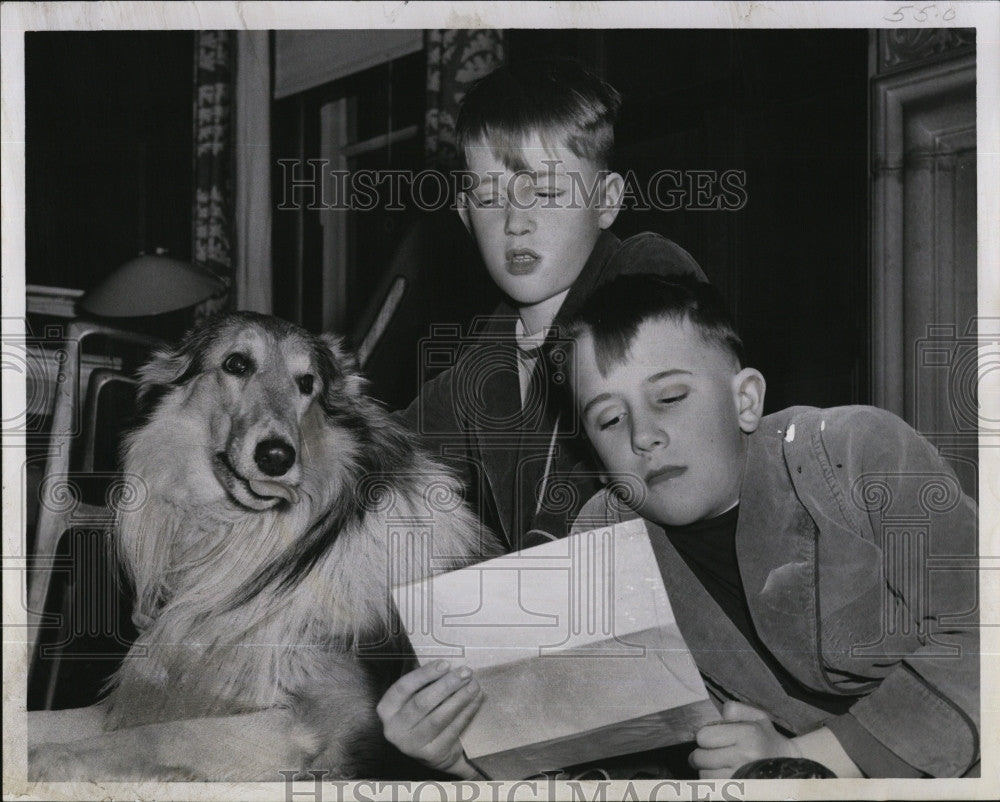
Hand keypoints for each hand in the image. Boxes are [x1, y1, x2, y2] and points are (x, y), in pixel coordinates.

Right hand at [376, 660, 484, 777]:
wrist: (430, 752)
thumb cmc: (422, 716)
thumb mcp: (414, 698)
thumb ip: (425, 683)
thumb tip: (448, 665)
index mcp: (387, 709)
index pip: (403, 687)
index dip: (424, 674)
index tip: (445, 663)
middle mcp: (394, 729)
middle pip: (422, 703)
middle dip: (447, 685)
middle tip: (465, 672)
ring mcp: (412, 745)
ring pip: (439, 718)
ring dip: (460, 698)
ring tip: (473, 685)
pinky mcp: (432, 754)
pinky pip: (452, 729)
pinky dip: (466, 712)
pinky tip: (476, 700)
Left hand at [690, 701, 800, 778]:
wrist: (788, 763)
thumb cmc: (765, 737)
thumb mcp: (756, 716)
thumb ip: (734, 709)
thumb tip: (714, 719)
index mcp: (747, 734)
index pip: (704, 737)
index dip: (704, 737)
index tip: (711, 738)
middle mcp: (744, 757)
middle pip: (700, 758)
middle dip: (700, 754)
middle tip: (708, 753)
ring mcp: (743, 777)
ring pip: (705, 775)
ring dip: (707, 770)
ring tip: (719, 765)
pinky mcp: (741, 790)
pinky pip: (714, 788)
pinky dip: (714, 782)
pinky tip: (723, 775)